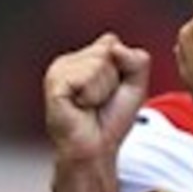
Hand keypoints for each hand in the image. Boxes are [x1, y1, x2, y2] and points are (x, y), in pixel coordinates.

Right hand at [44, 32, 150, 161]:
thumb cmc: (111, 121)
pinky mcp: (54, 81)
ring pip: (98, 62)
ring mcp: (59, 69)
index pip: (112, 42)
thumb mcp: (136, 86)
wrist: (95, 149)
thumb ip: (137, 60)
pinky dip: (91, 96)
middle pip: (107, 50)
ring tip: (90, 105)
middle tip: (101, 102)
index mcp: (85, 57)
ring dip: (103, 89)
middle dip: (113, 80)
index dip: (122, 69)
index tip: (112, 92)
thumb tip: (114, 48)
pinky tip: (80, 106)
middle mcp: (70, 60)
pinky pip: (86, 76)